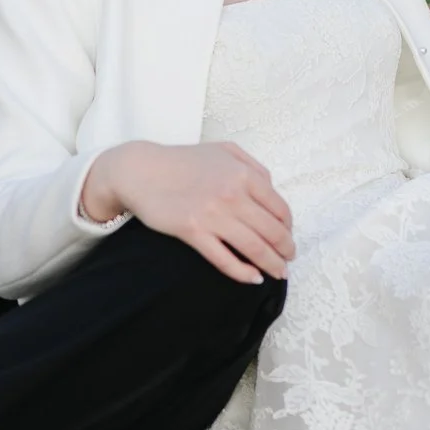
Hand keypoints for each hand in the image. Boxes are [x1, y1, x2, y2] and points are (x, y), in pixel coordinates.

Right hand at [82, 140, 293, 283]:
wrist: (140, 170)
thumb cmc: (182, 160)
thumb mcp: (223, 151)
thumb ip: (253, 166)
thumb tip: (273, 189)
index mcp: (244, 174)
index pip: (280, 209)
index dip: (289, 228)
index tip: (288, 238)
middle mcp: (232, 194)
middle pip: (272, 231)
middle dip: (285, 250)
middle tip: (288, 260)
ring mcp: (213, 215)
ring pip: (254, 248)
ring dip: (272, 265)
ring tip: (278, 273)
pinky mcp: (192, 231)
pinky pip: (224, 259)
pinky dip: (243, 273)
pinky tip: (253, 278)